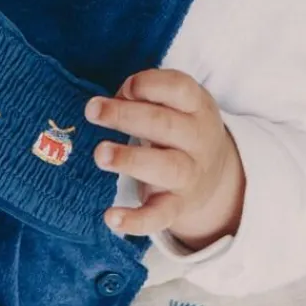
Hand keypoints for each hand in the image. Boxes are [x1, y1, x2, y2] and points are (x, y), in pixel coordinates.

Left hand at [84, 68, 244, 247]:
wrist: (214, 176)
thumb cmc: (179, 128)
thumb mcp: (175, 104)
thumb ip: (146, 96)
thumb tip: (108, 105)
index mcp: (197, 106)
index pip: (179, 88)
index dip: (148, 85)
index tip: (124, 89)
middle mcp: (198, 139)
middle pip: (165, 124)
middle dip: (126, 116)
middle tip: (91, 110)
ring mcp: (190, 175)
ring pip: (165, 168)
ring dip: (130, 159)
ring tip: (100, 154)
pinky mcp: (177, 206)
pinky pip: (159, 216)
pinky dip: (136, 220)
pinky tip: (110, 217)